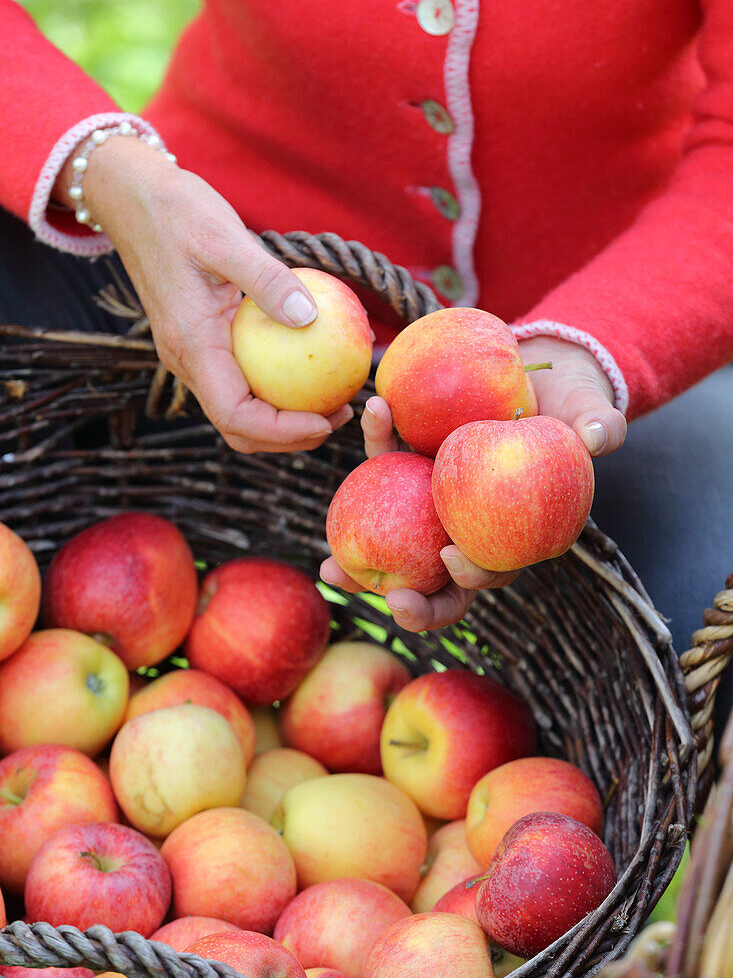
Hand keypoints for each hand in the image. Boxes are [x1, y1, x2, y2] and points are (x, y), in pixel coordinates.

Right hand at [55, 136, 352, 452]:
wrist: (132, 198)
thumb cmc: (175, 211)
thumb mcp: (224, 235)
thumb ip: (267, 279)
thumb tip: (310, 318)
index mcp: (190, 344)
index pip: (235, 414)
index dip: (282, 431)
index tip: (325, 420)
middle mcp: (187, 360)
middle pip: (237, 428)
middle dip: (289, 438)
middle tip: (339, 417)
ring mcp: (192, 354)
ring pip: (239, 410)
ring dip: (284, 418)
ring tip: (333, 399)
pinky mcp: (202, 342)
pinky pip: (241, 380)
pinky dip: (276, 386)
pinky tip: (312, 366)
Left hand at [320, 337, 626, 631]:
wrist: (544, 376)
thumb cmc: (573, 409)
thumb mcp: (593, 416)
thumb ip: (602, 428)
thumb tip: (599, 436)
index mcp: (511, 535)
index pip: (491, 572)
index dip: (472, 577)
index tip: (451, 558)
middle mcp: (466, 529)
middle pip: (434, 581)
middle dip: (407, 601)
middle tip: (384, 596)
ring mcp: (433, 504)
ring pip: (394, 545)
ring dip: (359, 564)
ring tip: (329, 566)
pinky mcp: (412, 466)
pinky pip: (386, 465)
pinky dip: (375, 445)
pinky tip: (368, 415)